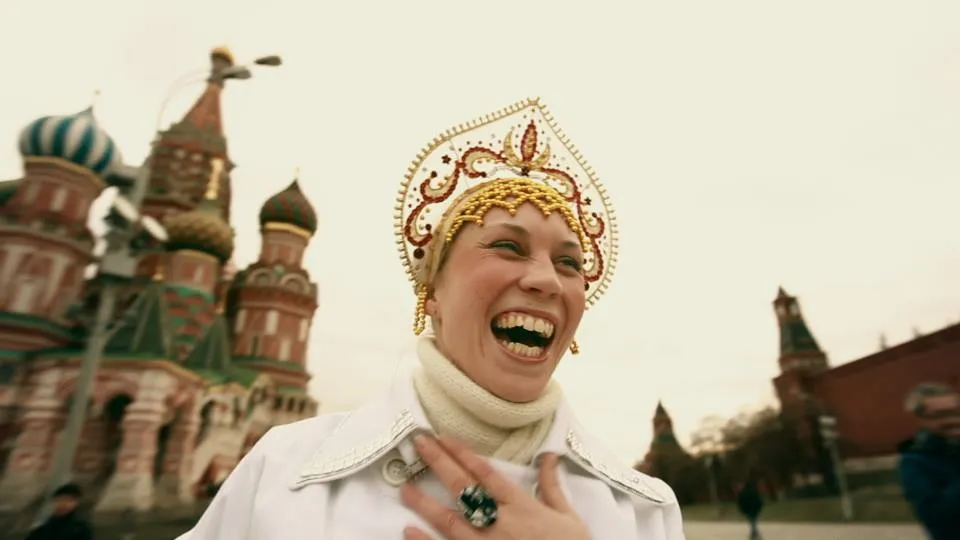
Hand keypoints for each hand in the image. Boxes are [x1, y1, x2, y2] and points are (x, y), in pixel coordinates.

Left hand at [401, 434, 590, 539]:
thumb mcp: (569, 517)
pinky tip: (408, 530)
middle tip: (419, 444)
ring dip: (425, 503)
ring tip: (405, 487)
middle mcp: (501, 524)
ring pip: (450, 521)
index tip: (442, 436)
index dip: (462, 452)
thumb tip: (548, 456)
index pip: (486, 472)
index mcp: (522, 506)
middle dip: (439, 463)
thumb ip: (551, 486)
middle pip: (464, 488)